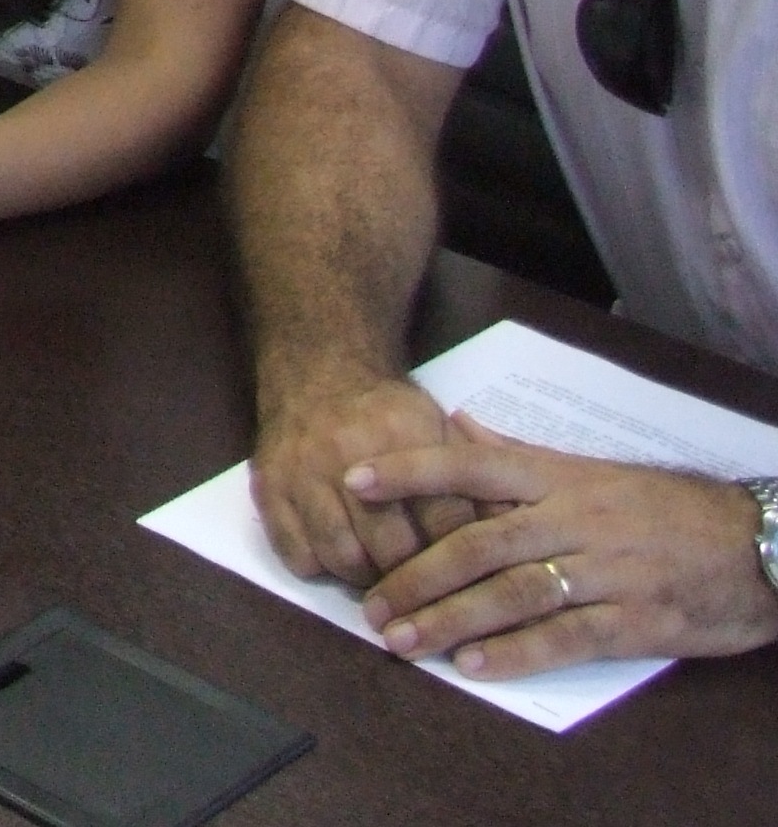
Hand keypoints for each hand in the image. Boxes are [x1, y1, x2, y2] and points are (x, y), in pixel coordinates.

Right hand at [249, 371, 463, 585]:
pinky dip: (321, 568)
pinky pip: (296, 554)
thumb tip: (509, 539)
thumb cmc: (388, 412)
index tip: (470, 578)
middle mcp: (348, 454)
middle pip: (393, 547)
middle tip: (426, 592)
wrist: (318, 372)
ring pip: (342, 556)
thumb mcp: (439, 428)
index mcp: (403, 437)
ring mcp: (302, 473)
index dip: (463, 559)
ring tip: (382, 578)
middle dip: (415, 580)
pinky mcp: (268, 487)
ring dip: (367, 580)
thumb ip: (474, 479)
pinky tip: (338, 560)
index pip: (446, 522)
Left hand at [354, 413, 777, 676]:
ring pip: (514, 593)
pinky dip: (518, 652)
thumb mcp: (593, 469)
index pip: (471, 465)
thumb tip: (459, 424)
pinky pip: (567, 637)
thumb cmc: (664, 507)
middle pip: (479, 542)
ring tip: (403, 641)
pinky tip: (475, 666)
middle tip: (370, 604)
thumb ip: (520, 454)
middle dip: (417, 574)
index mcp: (559, 477)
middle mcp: (575, 518)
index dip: (410, 471)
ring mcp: (606, 571)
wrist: (757, 545)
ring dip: (452, 619)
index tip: (353, 482)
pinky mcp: (637, 620)